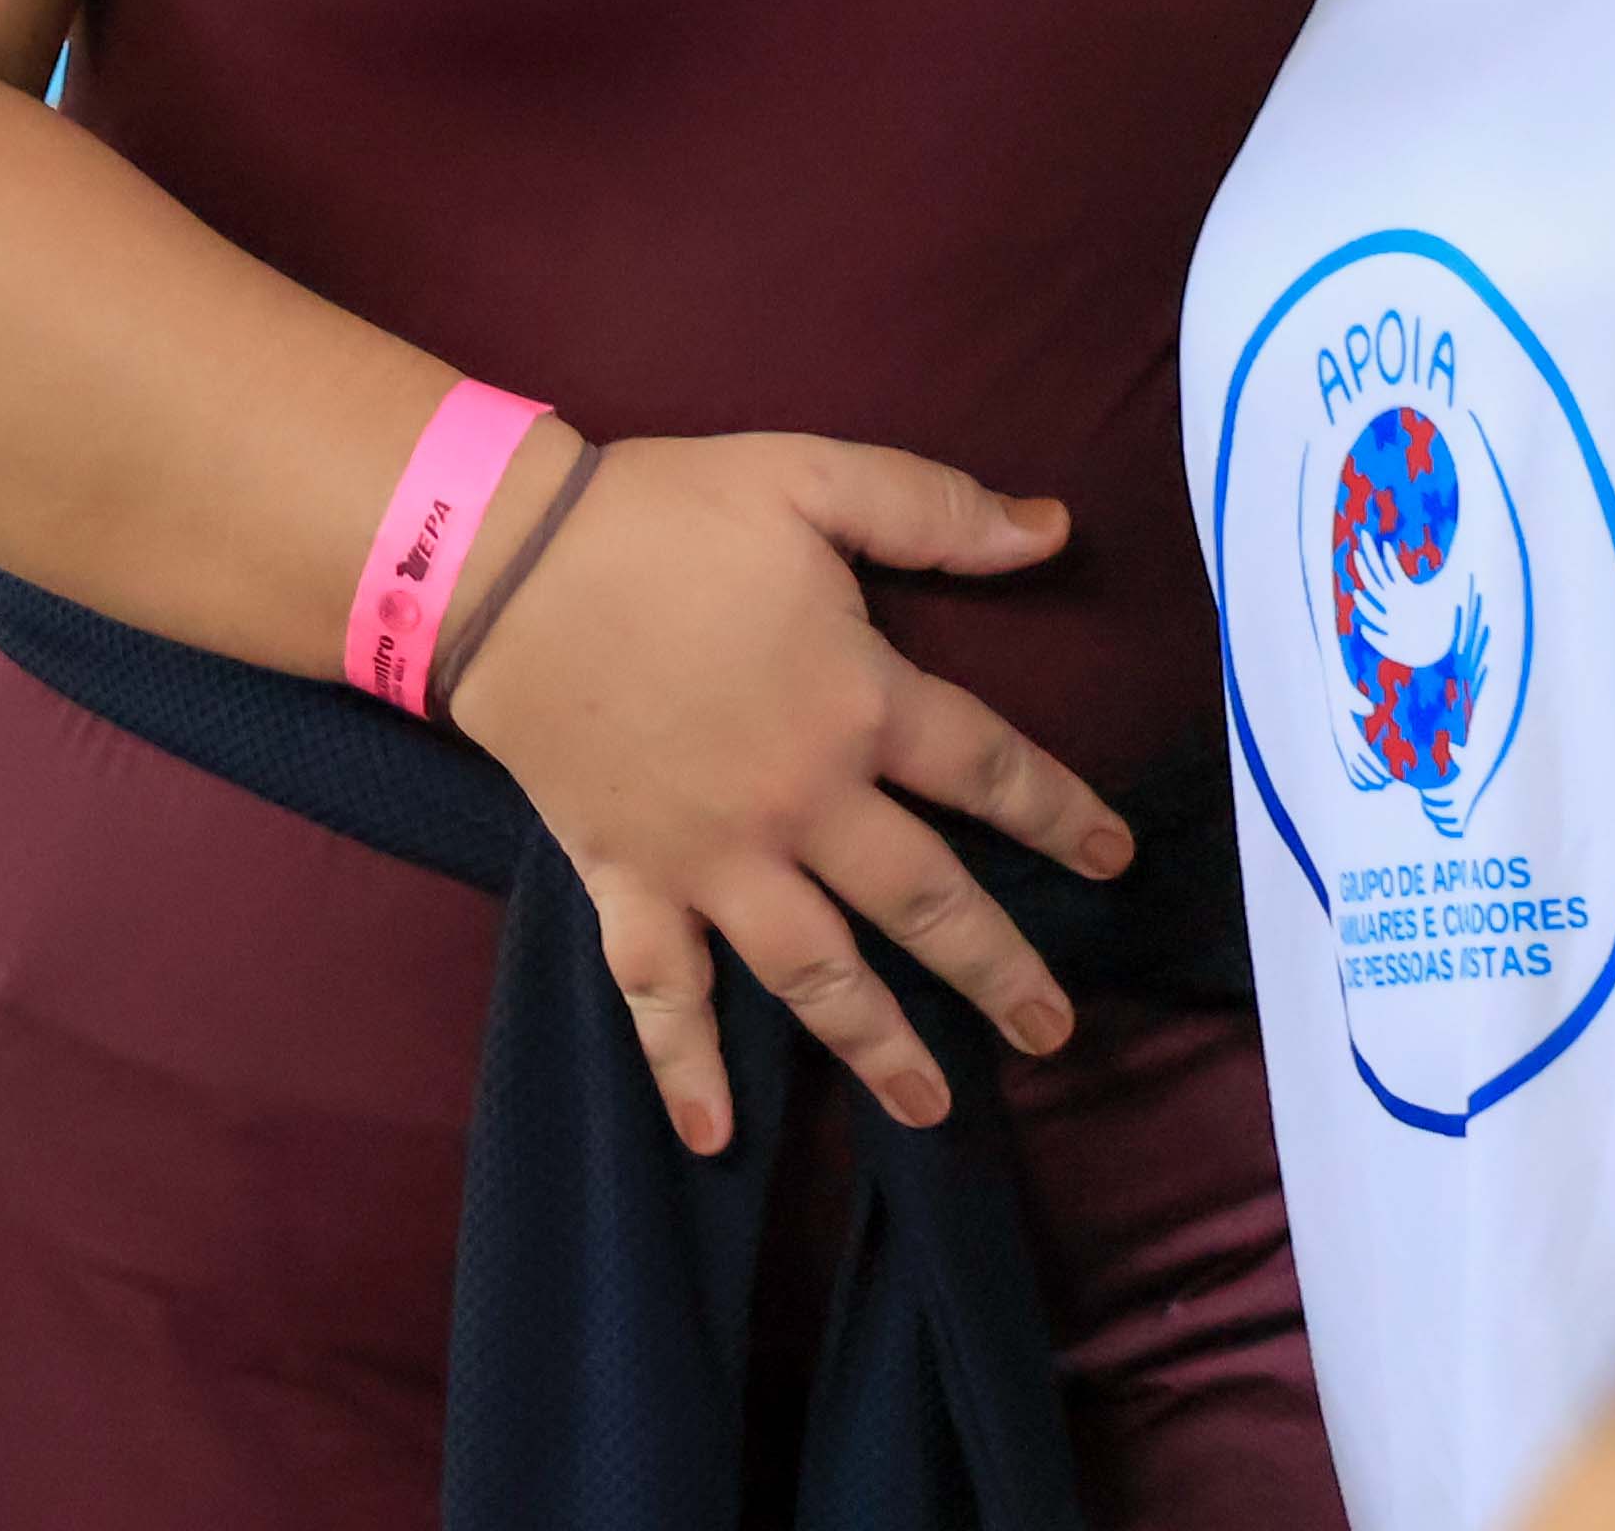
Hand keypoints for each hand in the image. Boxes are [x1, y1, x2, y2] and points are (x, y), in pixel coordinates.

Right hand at [442, 428, 1135, 1160]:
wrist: (502, 564)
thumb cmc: (664, 515)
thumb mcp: (813, 477)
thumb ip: (935, 509)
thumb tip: (1053, 530)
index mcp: (857, 702)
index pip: (989, 770)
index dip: (1059, 814)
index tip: (1112, 860)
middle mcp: (800, 802)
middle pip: (923, 899)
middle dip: (996, 969)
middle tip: (1053, 1030)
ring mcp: (712, 858)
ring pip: (815, 973)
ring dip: (877, 1044)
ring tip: (931, 1107)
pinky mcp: (629, 882)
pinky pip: (663, 994)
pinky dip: (682, 1069)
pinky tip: (715, 1137)